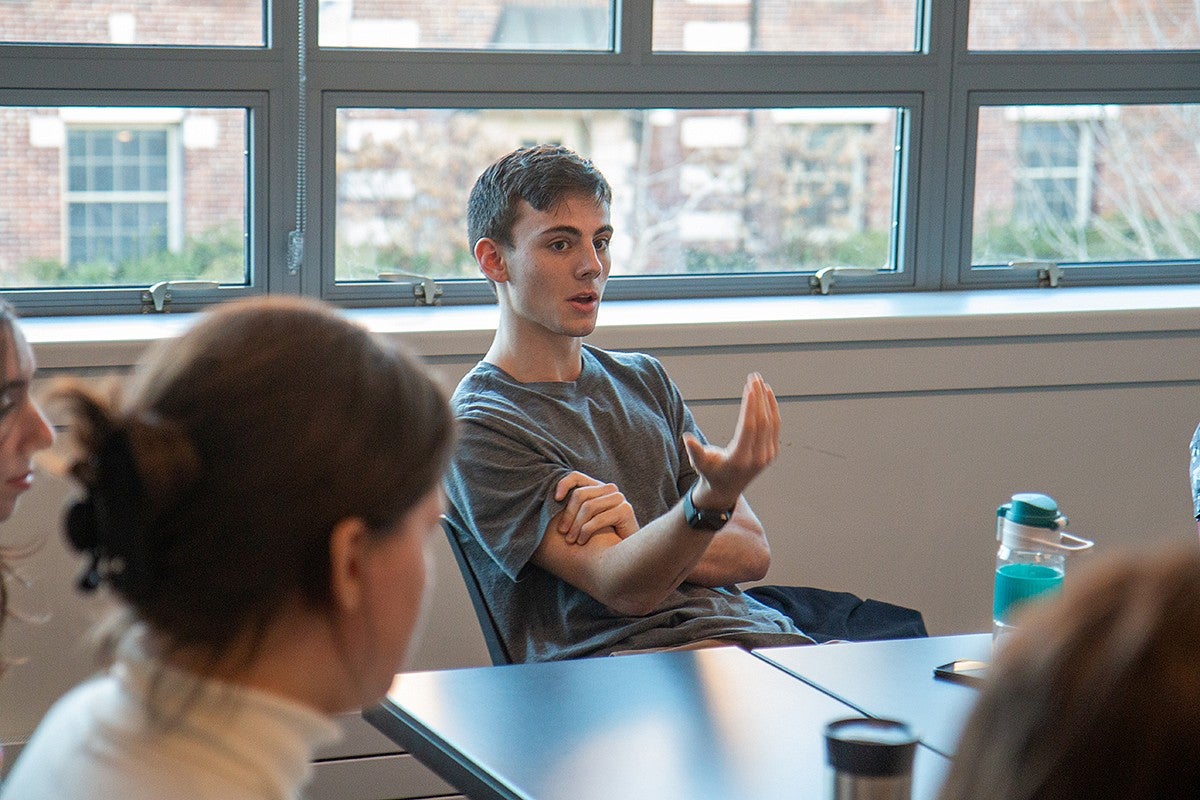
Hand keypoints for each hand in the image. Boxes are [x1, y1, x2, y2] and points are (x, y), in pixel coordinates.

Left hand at [554, 471, 638, 544]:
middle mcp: (609, 489)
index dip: (563, 484)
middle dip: (568, 515)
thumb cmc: (600, 537)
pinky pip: (598, 518)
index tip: (556, 499)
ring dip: (576, 526)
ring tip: (571, 540)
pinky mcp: (626, 510)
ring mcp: (619, 498)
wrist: (624, 552)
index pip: (576, 477)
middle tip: (563, 533)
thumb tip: (552, 502)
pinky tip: (582, 541)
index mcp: (597, 487)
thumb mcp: (584, 520)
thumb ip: (573, 509)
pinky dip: (586, 531)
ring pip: (588, 507)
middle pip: (580, 494)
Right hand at [682, 372, 780, 509]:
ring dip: (767, 401)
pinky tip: (767, 396)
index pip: (748, 427)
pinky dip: (772, 410)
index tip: (750, 387)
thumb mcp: (699, 463)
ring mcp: (767, 456)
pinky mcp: (771, 453)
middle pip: (762, 422)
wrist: (725, 490)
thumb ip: (695, 451)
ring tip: (760, 382)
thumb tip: (687, 438)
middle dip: (758, 398)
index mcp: (739, 459)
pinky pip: (775, 428)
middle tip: (753, 377)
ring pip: (771, 423)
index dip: (750, 406)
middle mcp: (757, 458)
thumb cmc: (709, 472)